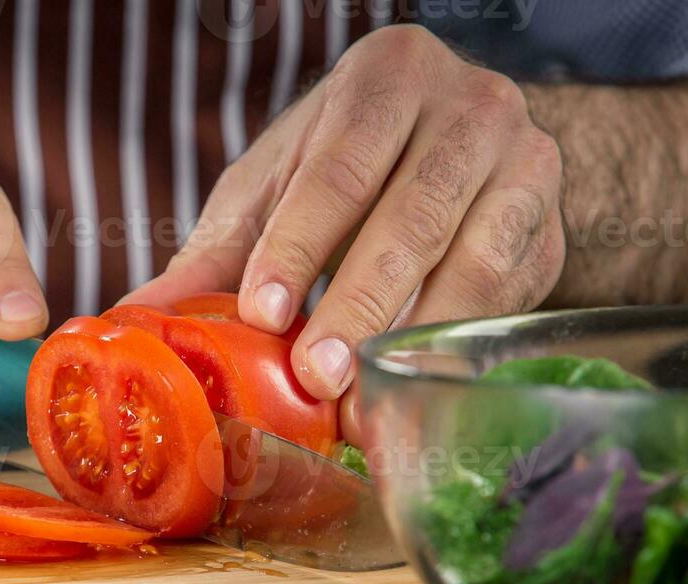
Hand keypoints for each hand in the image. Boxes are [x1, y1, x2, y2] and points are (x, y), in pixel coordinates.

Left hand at [124, 25, 564, 442]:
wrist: (461, 144)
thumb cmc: (350, 163)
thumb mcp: (277, 186)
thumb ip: (216, 251)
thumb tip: (136, 320)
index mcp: (389, 78)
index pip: (341, 167)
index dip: (301, 243)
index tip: (263, 309)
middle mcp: (472, 108)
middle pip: (413, 219)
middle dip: (358, 305)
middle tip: (315, 376)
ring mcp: (527, 167)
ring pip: (473, 263)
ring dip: (413, 339)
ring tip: (358, 400)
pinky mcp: (551, 232)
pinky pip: (506, 301)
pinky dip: (454, 352)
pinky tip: (411, 391)